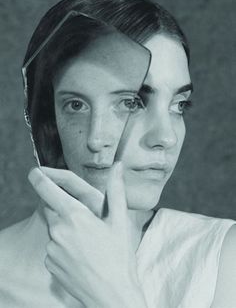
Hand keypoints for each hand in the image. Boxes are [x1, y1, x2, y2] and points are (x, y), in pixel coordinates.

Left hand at [28, 163, 147, 307]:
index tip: (35, 171)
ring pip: (55, 228)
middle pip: (53, 208)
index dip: (39, 177)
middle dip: (64, 208)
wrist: (111, 295)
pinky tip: (81, 254)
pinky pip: (54, 246)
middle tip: (86, 220)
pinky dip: (63, 245)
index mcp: (74, 215)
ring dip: (66, 228)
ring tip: (88, 241)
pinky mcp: (50, 263)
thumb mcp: (119, 221)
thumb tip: (118, 166)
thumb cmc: (118, 257)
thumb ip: (116, 190)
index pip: (47, 189)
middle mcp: (58, 230)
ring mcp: (52, 248)